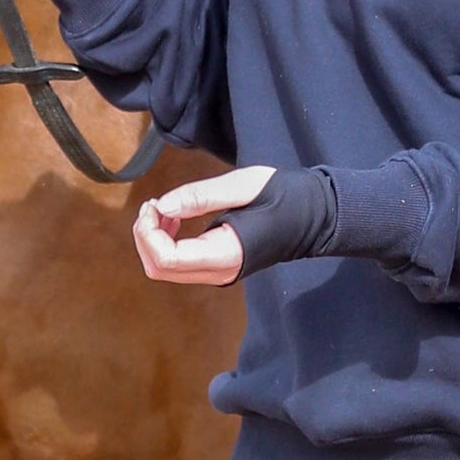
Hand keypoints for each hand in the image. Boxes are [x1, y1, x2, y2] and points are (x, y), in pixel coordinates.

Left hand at [132, 166, 276, 285]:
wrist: (314, 218)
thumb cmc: (284, 197)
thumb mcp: (244, 185)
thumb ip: (202, 195)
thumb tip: (163, 206)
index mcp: (226, 254)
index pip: (167, 260)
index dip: (148, 234)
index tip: (153, 204)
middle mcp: (219, 272)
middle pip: (159, 269)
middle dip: (145, 236)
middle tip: (153, 204)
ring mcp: (217, 273)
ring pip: (165, 269)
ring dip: (153, 239)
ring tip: (162, 208)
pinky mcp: (216, 267)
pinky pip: (178, 263)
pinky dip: (165, 241)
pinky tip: (174, 217)